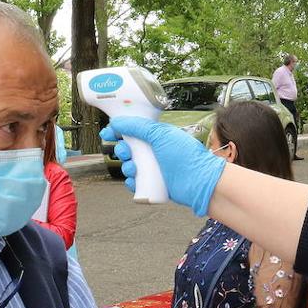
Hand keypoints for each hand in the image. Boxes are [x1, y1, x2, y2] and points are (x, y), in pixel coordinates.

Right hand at [101, 117, 226, 215]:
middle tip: (126, 152)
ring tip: (133, 169)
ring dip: (126, 167)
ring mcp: (154, 168)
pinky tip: (134, 181)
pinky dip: (131, 183)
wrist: (200, 182)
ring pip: (129, 166)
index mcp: (156, 136)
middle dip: (121, 150)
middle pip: (128, 149)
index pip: (132, 130)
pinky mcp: (154, 184)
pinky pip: (135, 183)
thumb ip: (138, 126)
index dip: (118, 131)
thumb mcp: (161, 134)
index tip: (107, 133)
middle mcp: (154, 151)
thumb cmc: (186, 156)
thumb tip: (117, 122)